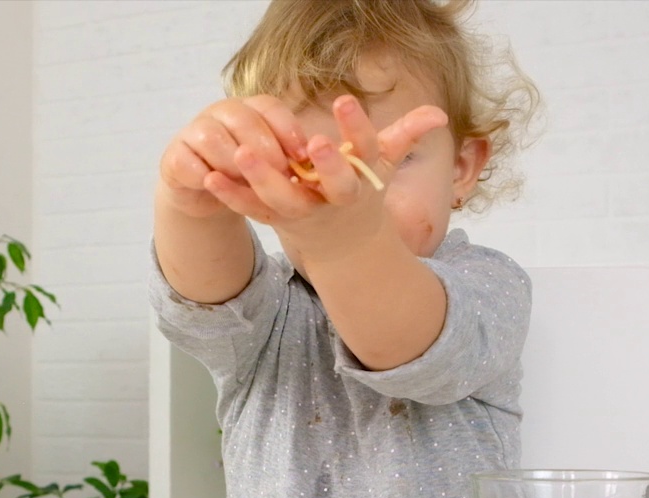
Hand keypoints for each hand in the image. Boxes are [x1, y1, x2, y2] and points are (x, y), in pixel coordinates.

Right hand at [158, 96, 307, 219]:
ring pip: (212, 137)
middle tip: (280, 173)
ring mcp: (194, 131)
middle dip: (264, 147)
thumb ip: (287, 157)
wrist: (203, 192)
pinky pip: (187, 162)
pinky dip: (204, 176)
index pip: (268, 107)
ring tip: (247, 182)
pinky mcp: (173, 157)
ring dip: (233, 162)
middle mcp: (220, 113)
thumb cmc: (244, 173)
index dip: (287, 128)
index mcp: (249, 108)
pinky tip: (216, 187)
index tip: (304, 154)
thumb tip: (312, 163)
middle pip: (242, 119)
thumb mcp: (270, 165)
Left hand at [205, 95, 447, 258]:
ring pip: (284, 199)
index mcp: (361, 181)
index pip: (364, 152)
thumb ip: (406, 137)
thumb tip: (438, 114)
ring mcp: (302, 213)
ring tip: (243, 151)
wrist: (344, 247)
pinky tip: (210, 176)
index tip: (344, 100)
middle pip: (330, 185)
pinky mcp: (275, 220)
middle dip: (324, 165)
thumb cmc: (362, 194)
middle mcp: (333, 200)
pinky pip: (252, 209)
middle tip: (311, 141)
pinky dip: (231, 195)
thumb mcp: (383, 166)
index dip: (356, 128)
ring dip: (263, 177)